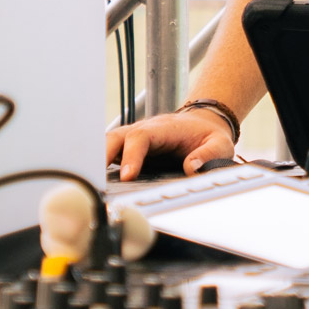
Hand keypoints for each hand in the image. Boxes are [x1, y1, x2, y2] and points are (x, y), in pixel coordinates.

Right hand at [105, 110, 238, 180]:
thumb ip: (209, 155)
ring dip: (97, 160)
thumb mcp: (220, 144)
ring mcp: (134, 138)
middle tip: (95, 180)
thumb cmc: (208, 135)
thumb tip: (191, 168)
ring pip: (108, 143)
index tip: (127, 176)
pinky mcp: (129, 149)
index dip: (131, 155)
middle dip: (102, 155)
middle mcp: (144, 130)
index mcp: (164, 128)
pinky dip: (99, 164)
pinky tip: (94, 182)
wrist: (203, 124)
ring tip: (88, 184)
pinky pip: (110, 153)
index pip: (141, 137)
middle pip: (116, 137)